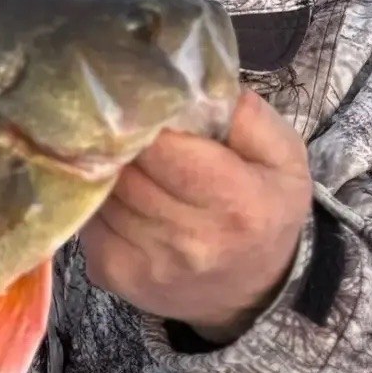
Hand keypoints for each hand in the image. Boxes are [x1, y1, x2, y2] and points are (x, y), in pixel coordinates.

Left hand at [79, 88, 312, 342]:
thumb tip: (194, 79)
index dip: (144, 116)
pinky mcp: (112, 273)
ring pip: (100, 188)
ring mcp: (145, 261)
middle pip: (125, 167)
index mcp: (236, 203)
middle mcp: (189, 240)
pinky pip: (88, 215)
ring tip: (119, 148)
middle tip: (120, 113)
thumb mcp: (284, 159)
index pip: (164, 147)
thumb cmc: (265, 213)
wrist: (251, 294)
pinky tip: (116, 187)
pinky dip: (96, 194)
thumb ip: (246, 115)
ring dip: (103, 164)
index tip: (140, 94)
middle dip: (118, 135)